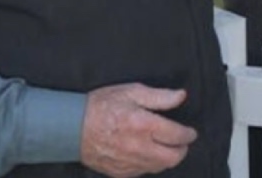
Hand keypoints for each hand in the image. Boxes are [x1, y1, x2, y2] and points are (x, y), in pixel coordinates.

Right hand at [81, 84, 196, 177]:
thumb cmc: (101, 106)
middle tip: (182, 142)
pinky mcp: (119, 171)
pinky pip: (142, 172)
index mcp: (143, 124)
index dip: (188, 134)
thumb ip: (159, 96)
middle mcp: (138, 146)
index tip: (191, 133)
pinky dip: (150, 165)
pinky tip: (149, 154)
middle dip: (182, 150)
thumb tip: (180, 96)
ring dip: (167, 158)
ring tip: (167, 148)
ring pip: (159, 167)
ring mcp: (128, 162)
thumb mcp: (131, 91)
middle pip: (172, 157)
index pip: (176, 135)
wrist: (71, 127)